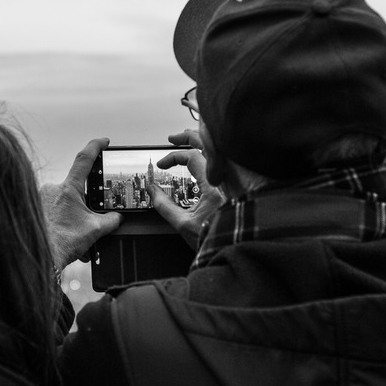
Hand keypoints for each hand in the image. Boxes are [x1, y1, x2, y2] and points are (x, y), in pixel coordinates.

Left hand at [40, 138, 121, 270]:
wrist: (41, 257)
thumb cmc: (62, 243)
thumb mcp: (94, 230)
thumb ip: (111, 220)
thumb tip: (118, 217)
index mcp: (68, 188)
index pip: (84, 158)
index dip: (96, 146)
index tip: (104, 142)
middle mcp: (53, 188)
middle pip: (76, 189)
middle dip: (85, 205)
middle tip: (87, 221)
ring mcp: (41, 197)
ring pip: (65, 202)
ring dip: (74, 217)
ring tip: (77, 237)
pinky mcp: (34, 207)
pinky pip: (54, 210)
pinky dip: (63, 222)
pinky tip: (67, 237)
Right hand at [148, 129, 224, 250]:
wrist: (233, 248)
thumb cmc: (212, 240)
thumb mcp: (182, 225)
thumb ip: (163, 206)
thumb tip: (151, 190)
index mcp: (214, 189)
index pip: (193, 158)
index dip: (174, 157)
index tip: (162, 165)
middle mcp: (225, 182)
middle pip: (209, 146)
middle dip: (189, 138)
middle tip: (173, 138)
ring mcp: (230, 183)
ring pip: (218, 152)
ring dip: (201, 144)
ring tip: (187, 141)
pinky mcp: (231, 188)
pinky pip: (222, 163)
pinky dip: (209, 156)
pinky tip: (202, 159)